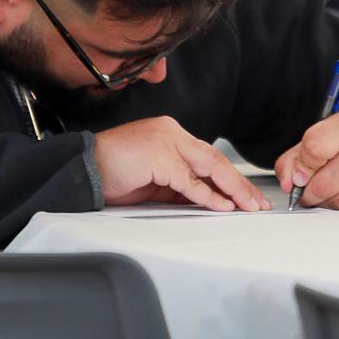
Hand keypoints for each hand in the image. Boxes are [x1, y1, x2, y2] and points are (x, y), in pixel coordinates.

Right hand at [93, 117, 272, 211]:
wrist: (81, 167)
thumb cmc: (110, 172)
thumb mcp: (152, 179)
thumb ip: (177, 184)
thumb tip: (206, 200)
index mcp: (169, 133)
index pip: (207, 156)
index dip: (229, 178)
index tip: (244, 196)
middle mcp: (171, 132)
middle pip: (214, 160)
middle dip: (239, 184)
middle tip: (256, 202)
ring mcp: (166, 142)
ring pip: (209, 167)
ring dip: (232, 190)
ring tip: (248, 206)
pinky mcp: (160, 157)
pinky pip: (190, 182)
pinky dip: (209, 196)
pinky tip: (224, 206)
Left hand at [275, 111, 338, 209]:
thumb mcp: (319, 139)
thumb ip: (292, 161)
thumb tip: (289, 185)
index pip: (313, 150)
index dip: (301, 168)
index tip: (302, 174)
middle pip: (324, 185)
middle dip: (310, 195)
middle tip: (309, 192)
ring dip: (328, 203)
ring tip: (330, 191)